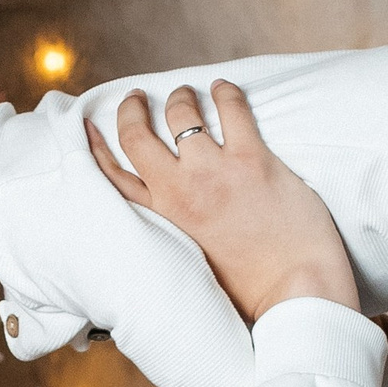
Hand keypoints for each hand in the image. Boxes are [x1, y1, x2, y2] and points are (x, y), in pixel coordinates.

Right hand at [83, 79, 359, 324]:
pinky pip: (231, 109)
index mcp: (161, 222)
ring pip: (180, 113)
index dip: (96, 145)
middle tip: (138, 98)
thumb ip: (176, 241)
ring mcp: (213, 173)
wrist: (295, 296)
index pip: (114, 177)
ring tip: (186, 94)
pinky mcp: (252, 160)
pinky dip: (225, 93)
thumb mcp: (193, 268)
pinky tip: (225, 90)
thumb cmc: (251, 293)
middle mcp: (178, 194)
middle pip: (136, 136)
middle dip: (131, 109)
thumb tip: (175, 229)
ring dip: (180, 97)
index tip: (92, 125)